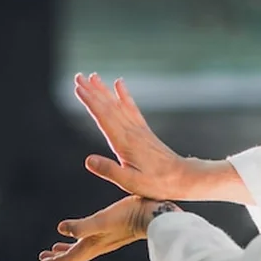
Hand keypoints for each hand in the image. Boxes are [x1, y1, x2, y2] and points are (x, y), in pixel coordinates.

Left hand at [39, 196, 181, 260]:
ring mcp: (106, 239)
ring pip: (82, 248)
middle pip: (75, 255)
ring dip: (69, 249)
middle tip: (44, 257)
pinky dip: (80, 239)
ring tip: (57, 247)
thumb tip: (60, 229)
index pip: (71, 257)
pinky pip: (91, 240)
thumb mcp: (103, 219)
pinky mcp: (113, 232)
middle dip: (59, 257)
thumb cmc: (129, 216)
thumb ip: (82, 226)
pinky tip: (82, 233)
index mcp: (94, 244)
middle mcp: (99, 245)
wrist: (153, 215)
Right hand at [75, 74, 188, 199]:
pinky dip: (124, 96)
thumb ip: (109, 170)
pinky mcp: (145, 132)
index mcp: (125, 143)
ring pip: (118, 105)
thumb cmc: (157, 183)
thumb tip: (88, 160)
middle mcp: (131, 132)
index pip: (104, 117)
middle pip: (109, 107)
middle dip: (92, 91)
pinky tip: (119, 85)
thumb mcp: (130, 182)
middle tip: (78, 77)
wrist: (183, 178)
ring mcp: (139, 130)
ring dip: (104, 91)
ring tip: (93, 77)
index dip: (90, 102)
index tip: (78, 88)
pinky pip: (132, 109)